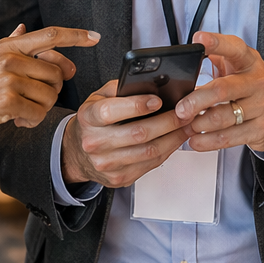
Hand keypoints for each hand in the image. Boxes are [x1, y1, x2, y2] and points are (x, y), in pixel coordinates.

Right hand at [0, 24, 99, 147]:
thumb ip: (10, 43)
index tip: (95, 37)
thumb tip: (24, 27)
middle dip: (52, 89)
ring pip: (50, 95)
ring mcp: (9, 79)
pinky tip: (17, 121)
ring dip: (40, 108)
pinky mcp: (7, 101)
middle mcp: (10, 58)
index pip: (50, 35)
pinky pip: (38, 113)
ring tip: (21, 110)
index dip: (76, 36)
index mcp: (9, 45)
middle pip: (57, 73)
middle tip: (34, 97)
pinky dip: (32, 122)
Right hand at [61, 80, 189, 186]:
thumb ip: (120, 88)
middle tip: (185, 112)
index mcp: (88, 117)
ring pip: (149, 152)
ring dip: (173, 138)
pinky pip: (150, 165)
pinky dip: (167, 151)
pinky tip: (174, 140)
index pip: (111, 111)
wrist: (77, 152)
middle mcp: (94, 142)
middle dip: (167, 122)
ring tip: (187, 125)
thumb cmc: (93, 121)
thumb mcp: (98, 97)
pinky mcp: (118, 178)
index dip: (136, 105)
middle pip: (138, 133)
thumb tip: (151, 84)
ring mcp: (106, 163)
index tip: (158, 100)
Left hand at [174, 32, 263, 152]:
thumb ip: (216, 55)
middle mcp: (259, 81)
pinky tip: (196, 139)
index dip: (216, 43)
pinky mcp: (263, 128)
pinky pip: (230, 137)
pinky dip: (208, 141)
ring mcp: (263, 106)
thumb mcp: (239, 65)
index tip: (199, 40)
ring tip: (186, 125)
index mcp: (250, 60)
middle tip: (180, 109)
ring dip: (199, 124)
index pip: (233, 48)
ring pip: (223, 117)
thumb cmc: (251, 85)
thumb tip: (190, 53)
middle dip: (196, 101)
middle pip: (222, 90)